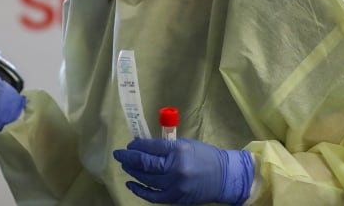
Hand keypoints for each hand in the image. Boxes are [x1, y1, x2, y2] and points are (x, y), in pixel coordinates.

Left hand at [112, 138, 252, 204]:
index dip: (136, 146)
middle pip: (144, 163)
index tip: (129, 145)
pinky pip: (152, 196)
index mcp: (178, 150)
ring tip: (126, 166)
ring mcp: (175, 185)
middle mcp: (175, 168)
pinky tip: (131, 183)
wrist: (224, 177)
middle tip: (118, 155)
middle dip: (128, 158)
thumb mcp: (185, 144)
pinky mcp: (176, 198)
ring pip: (146, 179)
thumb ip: (164, 146)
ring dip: (132, 171)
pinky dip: (139, 190)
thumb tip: (141, 146)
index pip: (150, 147)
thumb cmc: (204, 156)